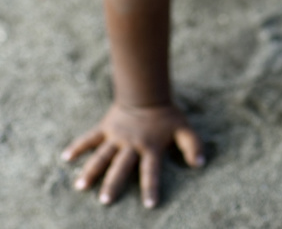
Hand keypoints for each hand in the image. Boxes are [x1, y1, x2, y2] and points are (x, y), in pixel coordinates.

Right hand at [62, 102, 203, 207]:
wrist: (146, 93)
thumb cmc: (166, 115)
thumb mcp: (183, 129)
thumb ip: (193, 145)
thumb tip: (200, 164)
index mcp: (150, 147)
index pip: (151, 171)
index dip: (151, 187)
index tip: (149, 205)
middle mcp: (131, 144)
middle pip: (121, 167)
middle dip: (114, 183)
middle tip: (105, 201)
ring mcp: (116, 136)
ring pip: (102, 155)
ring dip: (91, 170)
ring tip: (81, 186)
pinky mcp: (105, 128)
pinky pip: (90, 137)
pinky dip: (78, 146)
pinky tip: (66, 157)